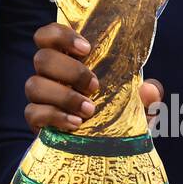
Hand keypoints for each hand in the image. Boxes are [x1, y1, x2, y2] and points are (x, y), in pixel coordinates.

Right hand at [24, 22, 162, 132]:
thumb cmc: (114, 114)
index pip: (48, 35)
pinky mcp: (35, 120)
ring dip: (64, 96)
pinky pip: (33, 113)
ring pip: (34, 85)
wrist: (100, 148)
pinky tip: (75, 124)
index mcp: (66, 59)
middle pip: (42, 58)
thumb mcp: (135, 104)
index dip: (61, 35)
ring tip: (89, 110)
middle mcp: (48, 74)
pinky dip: (54, 116)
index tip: (87, 49)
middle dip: (70, 71)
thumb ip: (146, 96)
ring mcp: (39, 97)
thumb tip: (149, 90)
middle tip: (95, 86)